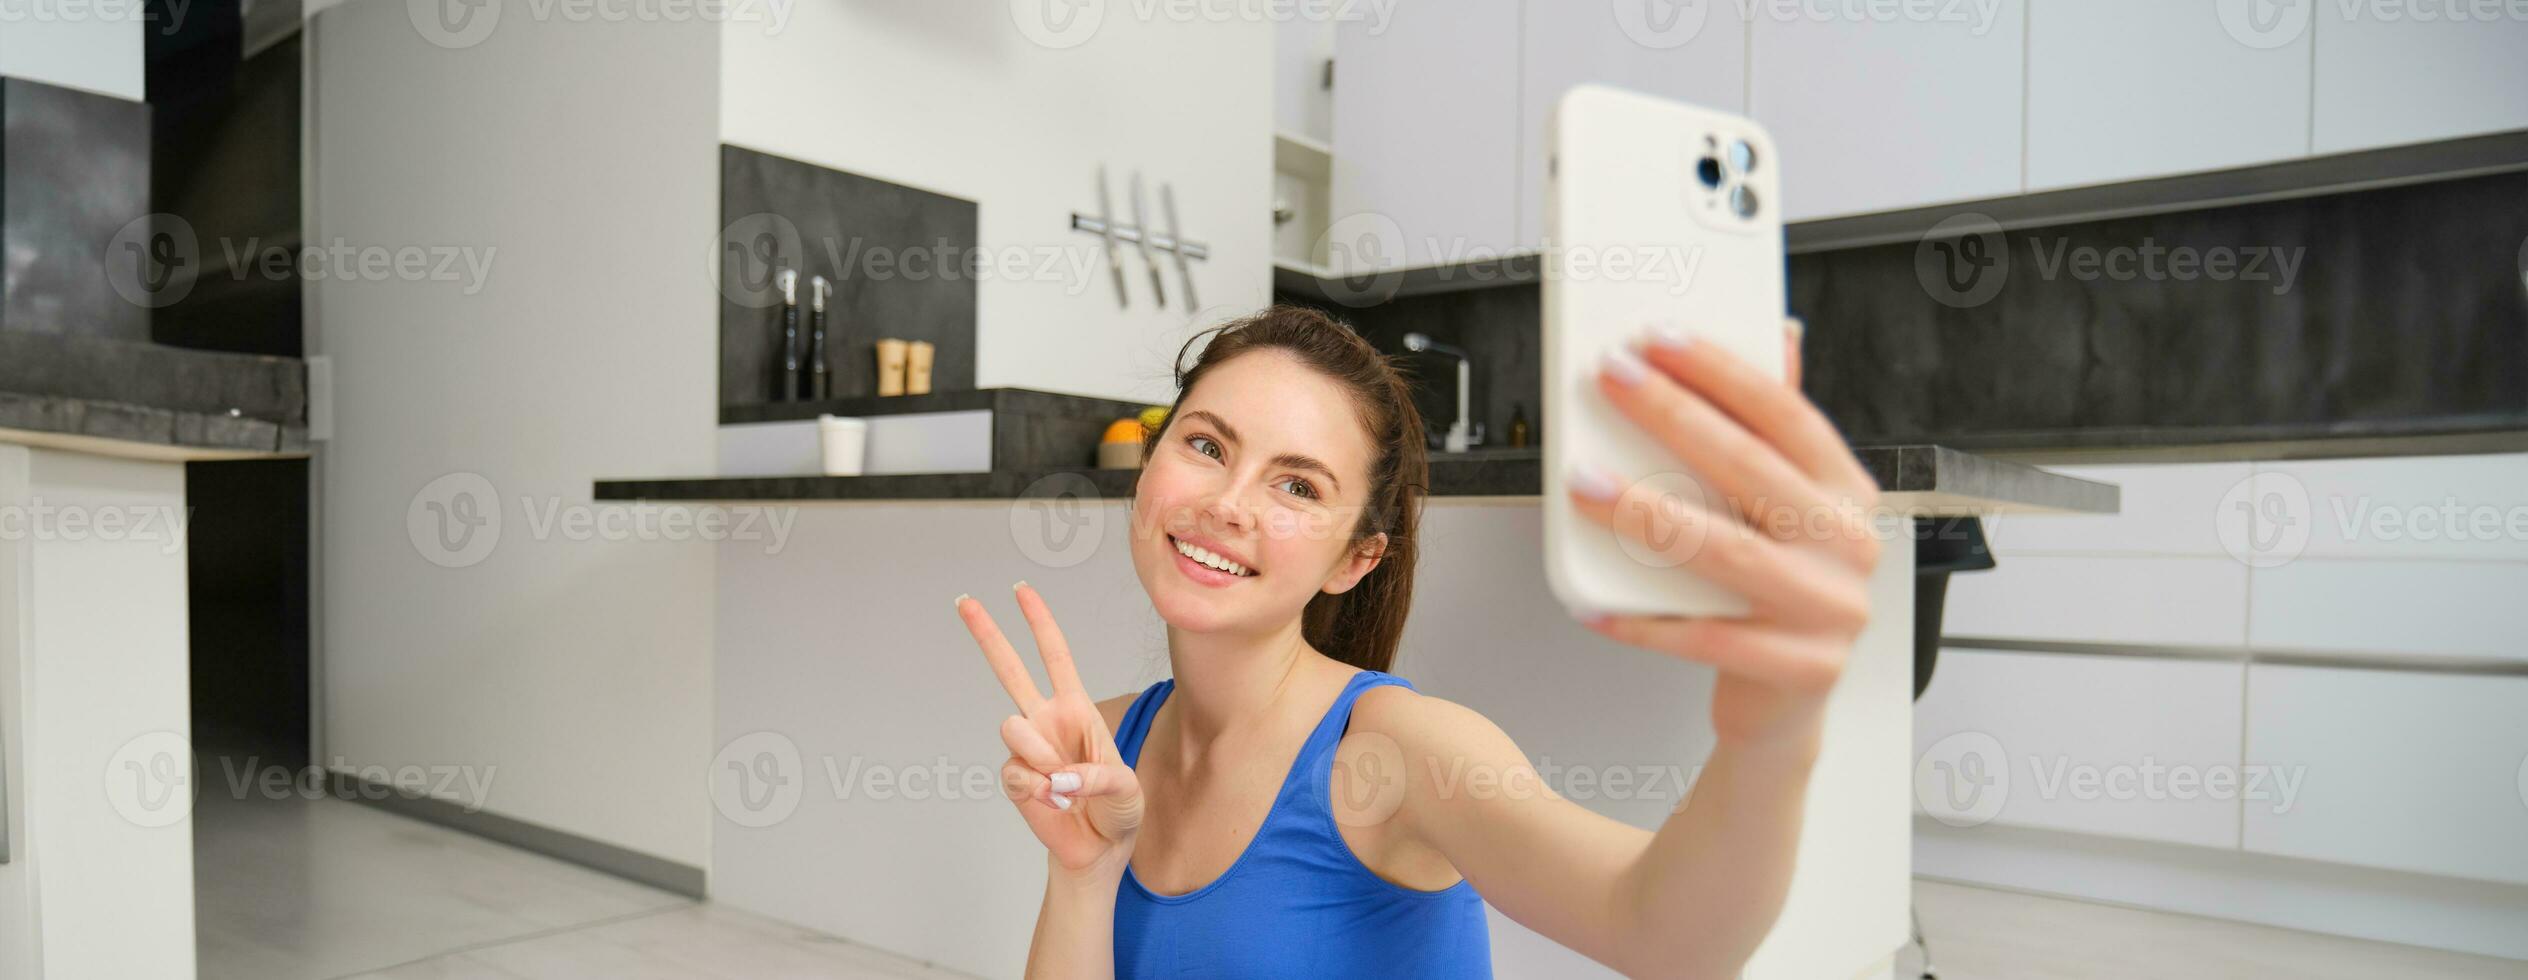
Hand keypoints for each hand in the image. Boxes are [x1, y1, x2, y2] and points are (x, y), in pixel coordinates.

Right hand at [956, 582, 1143, 877]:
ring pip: (1013, 728)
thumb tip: (1056, 775)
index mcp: (1076, 708)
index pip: (1054, 656)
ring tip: (1065, 785)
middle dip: (988, 634)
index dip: (1039, 623)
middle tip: (964, 600)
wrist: (1098, 850)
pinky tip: (1054, 801)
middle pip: (1009, 669)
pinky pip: (1016, 773)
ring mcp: (1027, 749)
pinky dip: (1039, 790)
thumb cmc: (1118, 810)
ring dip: (1041, 755)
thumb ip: (1097, 776)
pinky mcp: (1015, 779)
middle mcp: (1046, 721)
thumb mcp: (1126, 789)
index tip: (1021, 590)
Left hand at [1568, 318, 1884, 753]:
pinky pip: (1707, 639)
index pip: (1785, 414)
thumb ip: (1775, 431)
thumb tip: (1780, 331)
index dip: (1721, 371)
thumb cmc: (1775, 589)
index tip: (1657, 337)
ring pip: (1729, 553)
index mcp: (1847, 492)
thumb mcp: (1784, 508)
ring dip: (1647, 514)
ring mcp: (1831, 609)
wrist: (1786, 702)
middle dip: (1673, 416)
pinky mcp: (1800, 668)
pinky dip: (1643, 621)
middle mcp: (1850, 545)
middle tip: (1610, 378)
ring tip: (1582, 484)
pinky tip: (1589, 602)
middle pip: (1751, 469)